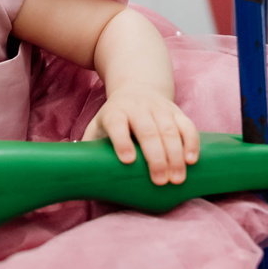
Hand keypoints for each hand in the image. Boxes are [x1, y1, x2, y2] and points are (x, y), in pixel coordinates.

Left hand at [83, 85, 199, 185]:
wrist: (138, 87)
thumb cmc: (115, 117)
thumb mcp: (98, 125)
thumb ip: (89, 144)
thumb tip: (75, 168)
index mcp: (115, 112)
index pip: (117, 125)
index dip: (122, 141)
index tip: (127, 161)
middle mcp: (138, 108)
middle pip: (148, 131)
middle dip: (155, 157)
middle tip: (160, 181)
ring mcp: (159, 109)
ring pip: (170, 131)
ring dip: (175, 155)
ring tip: (177, 179)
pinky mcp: (177, 112)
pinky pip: (188, 127)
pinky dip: (191, 143)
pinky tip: (192, 161)